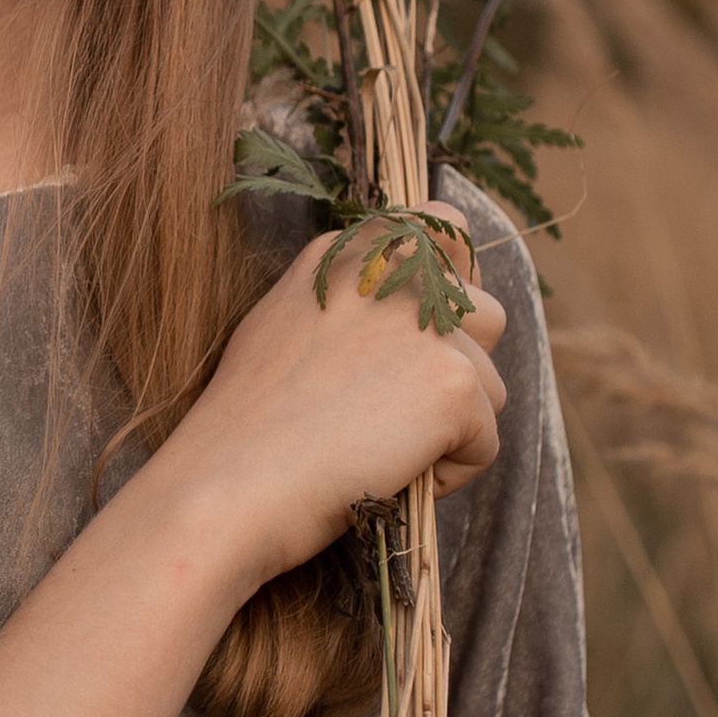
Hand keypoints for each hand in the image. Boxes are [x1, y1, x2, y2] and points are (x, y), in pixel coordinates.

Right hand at [156, 210, 509, 591]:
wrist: (227, 484)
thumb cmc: (242, 429)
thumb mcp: (281, 328)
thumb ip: (346, 307)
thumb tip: (400, 327)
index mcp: (347, 253)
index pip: (443, 232)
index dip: (449, 294)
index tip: (416, 348)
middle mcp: (394, 271)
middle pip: (484, 314)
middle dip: (458, 370)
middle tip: (397, 416)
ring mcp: (428, 324)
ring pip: (490, 386)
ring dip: (451, 429)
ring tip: (378, 454)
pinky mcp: (454, 381)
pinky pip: (485, 444)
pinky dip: (445, 477)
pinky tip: (382, 478)